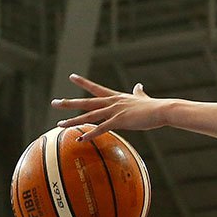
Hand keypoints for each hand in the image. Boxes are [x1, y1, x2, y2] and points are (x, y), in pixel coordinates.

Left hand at [51, 74, 174, 138]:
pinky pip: (101, 129)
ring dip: (73, 120)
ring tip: (60, 124)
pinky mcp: (119, 121)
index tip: (72, 77)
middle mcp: (112, 102)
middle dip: (69, 103)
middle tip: (54, 102)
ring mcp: (114, 111)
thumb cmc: (154, 106)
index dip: (83, 82)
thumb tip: (139, 85)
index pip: (95, 88)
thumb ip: (139, 92)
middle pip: (86, 102)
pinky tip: (81, 139)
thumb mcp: (142, 97)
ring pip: (89, 115)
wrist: (162, 110)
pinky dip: (90, 134)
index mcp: (116, 97)